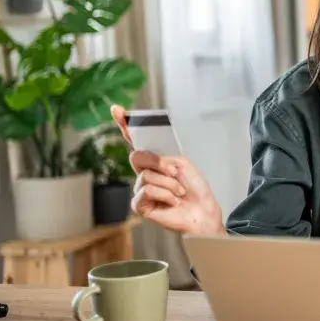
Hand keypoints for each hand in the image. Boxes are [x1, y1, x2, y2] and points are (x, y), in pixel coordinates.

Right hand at [111, 105, 225, 235]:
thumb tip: (146, 160)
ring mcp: (141, 189)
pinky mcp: (140, 205)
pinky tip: (172, 201)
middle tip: (175, 171)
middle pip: (136, 156)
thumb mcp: (182, 164)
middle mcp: (144, 173)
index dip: (125, 125)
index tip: (117, 109)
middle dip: (158, 162)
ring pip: (147, 176)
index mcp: (155, 160)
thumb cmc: (194, 189)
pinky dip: (165, 194)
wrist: (202, 211)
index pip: (136, 141)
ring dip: (169, 183)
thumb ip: (162, 157)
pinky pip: (147, 191)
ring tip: (179, 192)